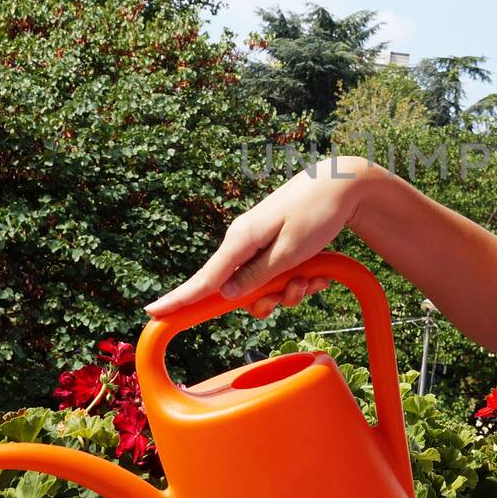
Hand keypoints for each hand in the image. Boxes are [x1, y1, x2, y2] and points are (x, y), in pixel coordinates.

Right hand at [143, 156, 371, 317]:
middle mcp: (244, 242)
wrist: (344, 185)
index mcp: (241, 240)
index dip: (180, 298)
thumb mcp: (290, 252)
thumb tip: (226, 294)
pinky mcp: (275, 245)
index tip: (152, 312)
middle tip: (297, 290)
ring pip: (262, 286)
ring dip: (289, 291)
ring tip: (313, 277)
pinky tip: (319, 273)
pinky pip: (278, 275)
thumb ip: (258, 275)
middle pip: (238, 291)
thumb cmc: (318, 213)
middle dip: (268, 301)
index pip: (205, 278)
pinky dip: (299, 279)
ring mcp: (259, 243)